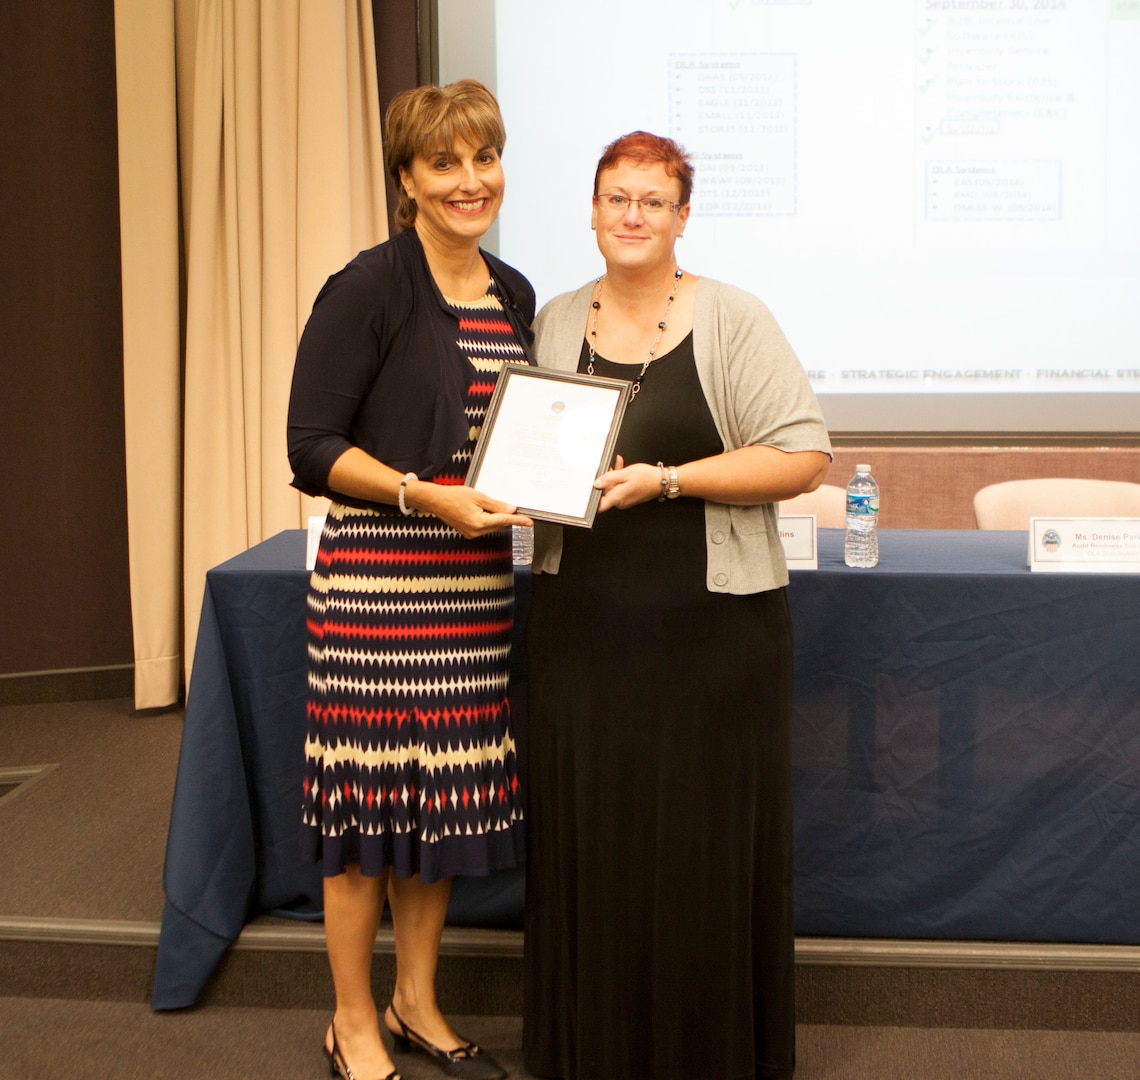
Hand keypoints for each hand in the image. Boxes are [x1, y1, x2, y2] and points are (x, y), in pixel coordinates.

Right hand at [410, 481, 532, 537]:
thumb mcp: (478, 497)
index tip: (529, 522)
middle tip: (512, 507)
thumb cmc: (452, 496)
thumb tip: (510, 510)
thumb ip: (496, 505)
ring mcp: (471, 533)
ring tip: (487, 504)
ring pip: (492, 526)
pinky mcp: (468, 532)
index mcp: (479, 523)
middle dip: (506, 516)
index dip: (518, 520)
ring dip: (496, 518)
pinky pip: (484, 527)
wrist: (436, 501)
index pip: (504, 521)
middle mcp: (476, 532)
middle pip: (499, 524)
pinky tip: (483, 510)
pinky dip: (488, 520)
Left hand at [593, 455, 659, 511]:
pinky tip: (624, 471)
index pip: (600, 504)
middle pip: (607, 492)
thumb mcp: (625, 474)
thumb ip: (609, 478)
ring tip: (620, 466)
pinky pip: (621, 488)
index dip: (594, 496)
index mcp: (618, 498)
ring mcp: (625, 500)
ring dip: (615, 477)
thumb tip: (597, 483)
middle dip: (608, 478)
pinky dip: (621, 480)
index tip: (593, 487)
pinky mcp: (630, 497)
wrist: (661, 481)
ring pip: (614, 488)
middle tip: (613, 467)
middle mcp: (621, 502)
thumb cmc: (647, 478)